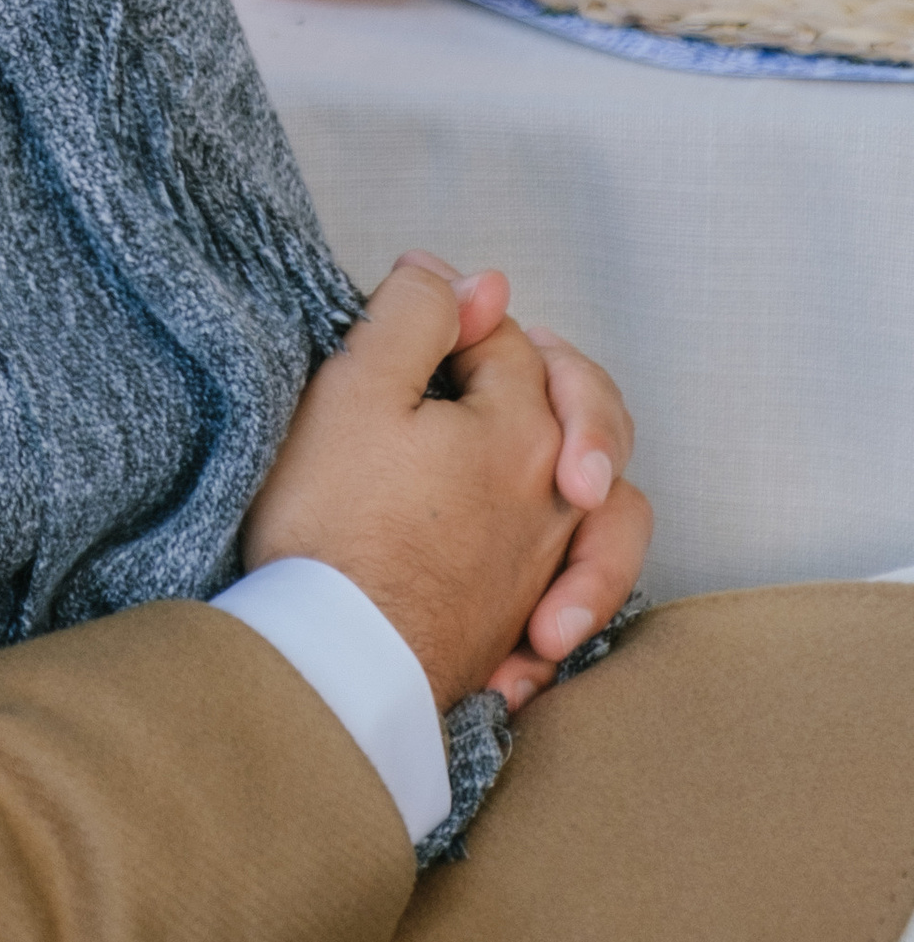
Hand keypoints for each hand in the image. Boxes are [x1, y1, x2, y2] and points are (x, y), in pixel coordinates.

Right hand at [241, 255, 649, 712]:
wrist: (332, 661)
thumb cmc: (331, 523)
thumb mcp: (354, 389)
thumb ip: (418, 316)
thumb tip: (473, 280)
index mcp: (523, 433)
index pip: (508, 342)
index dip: (450, 320)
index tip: (393, 329)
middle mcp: (556, 505)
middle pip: (586, 417)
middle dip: (545, 383)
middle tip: (472, 378)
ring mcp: (545, 573)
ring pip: (610, 518)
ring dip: (590, 492)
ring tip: (561, 484)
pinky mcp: (522, 632)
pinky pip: (575, 599)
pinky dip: (565, 589)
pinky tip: (528, 592)